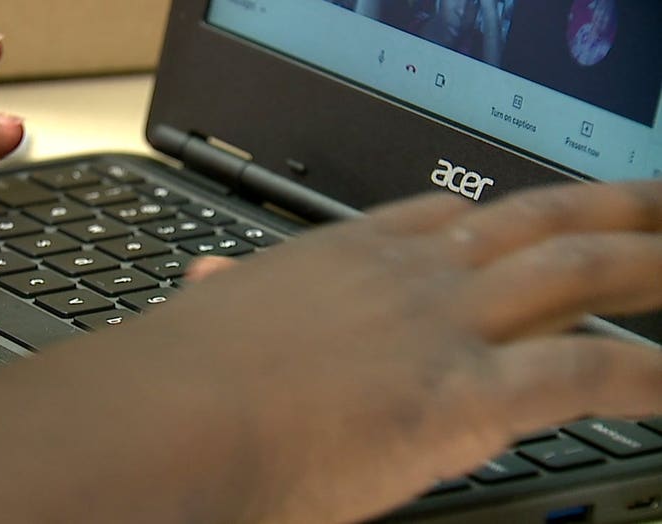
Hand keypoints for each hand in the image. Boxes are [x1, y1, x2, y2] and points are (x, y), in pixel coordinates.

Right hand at [127, 180, 661, 521]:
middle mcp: (409, 274)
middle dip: (611, 207)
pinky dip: (646, 376)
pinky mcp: (462, 395)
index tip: (535, 212)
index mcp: (348, 254)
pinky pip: (584, 372)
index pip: (448, 212)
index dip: (505, 212)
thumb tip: (207, 283)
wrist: (170, 420)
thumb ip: (226, 296)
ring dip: (649, 264)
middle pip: (537, 220)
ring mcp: (442, 325)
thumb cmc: (179, 380)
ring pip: (579, 271)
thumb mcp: (209, 319)